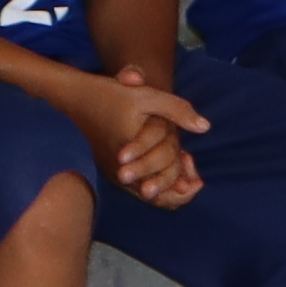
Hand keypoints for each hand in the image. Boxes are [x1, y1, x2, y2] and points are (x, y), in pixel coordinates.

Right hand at [73, 73, 210, 208]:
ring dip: (167, 191)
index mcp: (128, 146)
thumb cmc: (115, 95)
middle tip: (198, 185)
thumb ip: (177, 110)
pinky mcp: (109, 171)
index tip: (198, 178)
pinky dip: (155, 187)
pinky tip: (173, 181)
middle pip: (151, 185)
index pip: (160, 166)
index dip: (180, 174)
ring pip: (143, 191)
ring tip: (191, 185)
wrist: (80, 99)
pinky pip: (134, 188)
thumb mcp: (148, 97)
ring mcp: (112, 170)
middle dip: (175, 188)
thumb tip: (205, 127)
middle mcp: (118, 164)